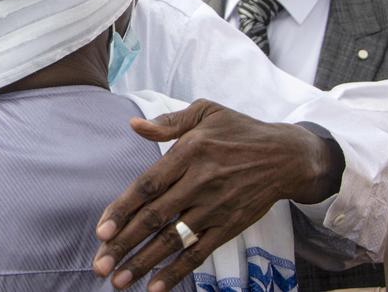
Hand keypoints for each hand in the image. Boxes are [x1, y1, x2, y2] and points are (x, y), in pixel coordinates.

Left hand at [92, 99, 339, 290]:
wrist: (287, 157)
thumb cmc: (240, 131)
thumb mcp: (206, 112)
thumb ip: (168, 122)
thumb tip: (134, 125)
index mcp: (189, 154)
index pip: (149, 186)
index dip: (123, 209)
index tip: (102, 231)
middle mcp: (200, 184)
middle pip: (155, 219)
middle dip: (125, 244)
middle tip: (100, 264)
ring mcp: (215, 209)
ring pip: (173, 240)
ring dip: (144, 263)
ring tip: (118, 280)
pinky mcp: (228, 227)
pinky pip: (199, 253)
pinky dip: (177, 271)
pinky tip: (155, 287)